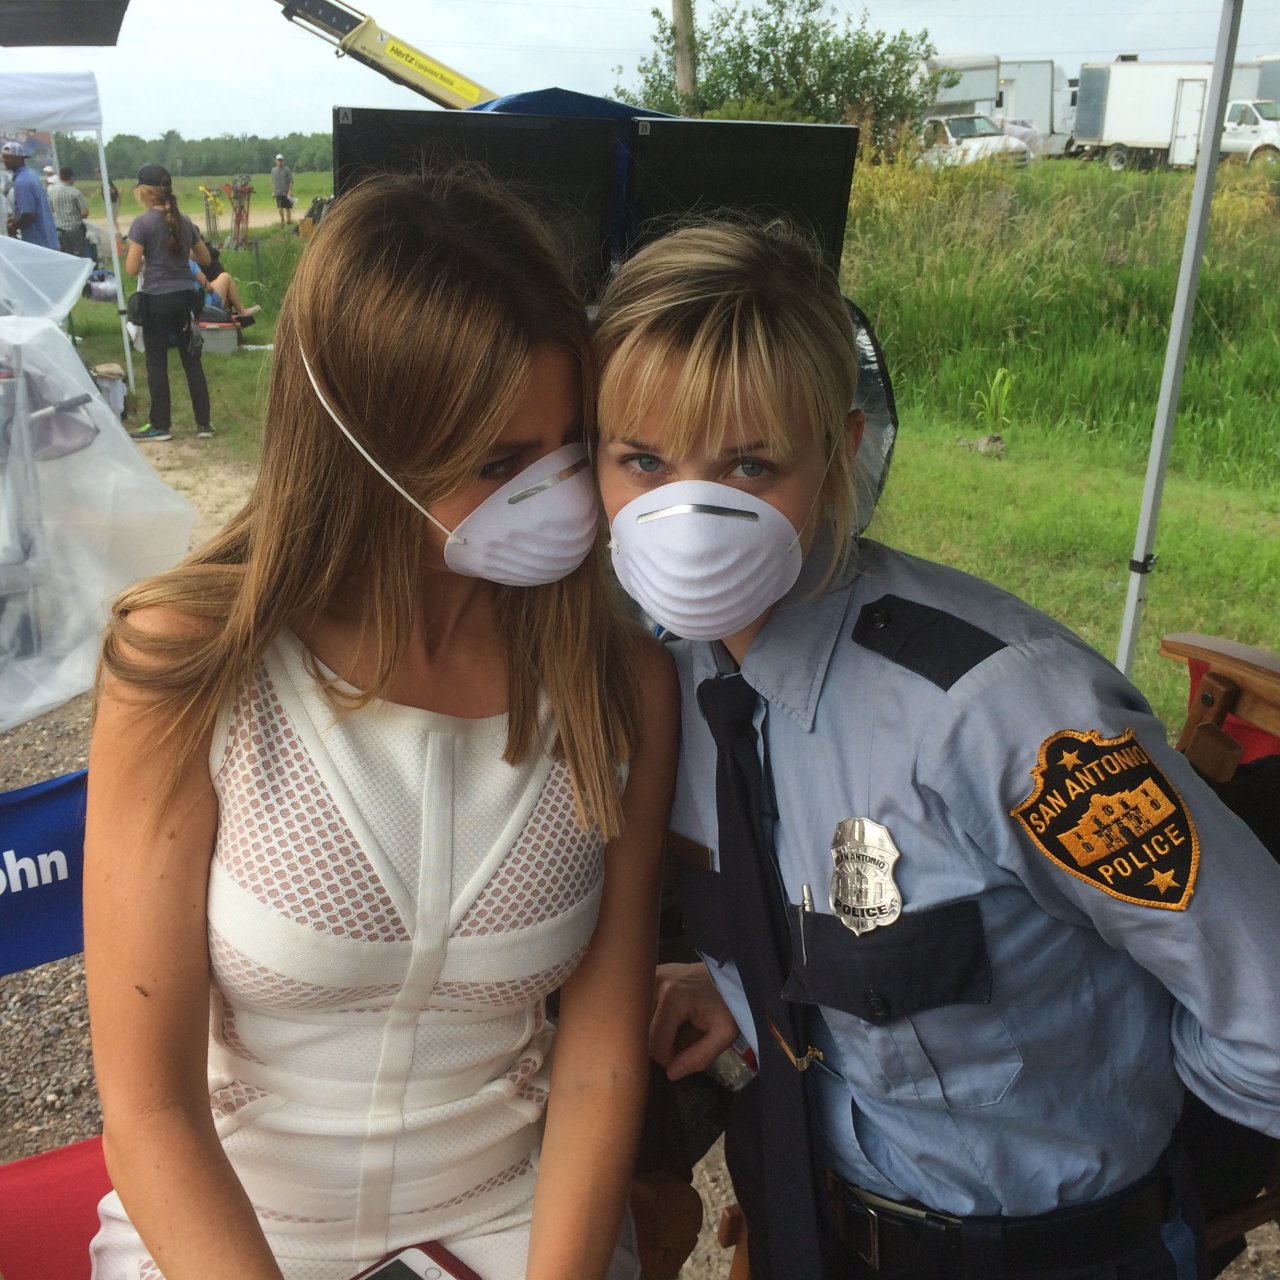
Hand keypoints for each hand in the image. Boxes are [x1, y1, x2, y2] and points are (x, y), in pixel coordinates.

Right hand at [649, 962, 738, 1080]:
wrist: (731, 975)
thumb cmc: (729, 1003)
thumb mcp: (724, 1034)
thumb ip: (699, 1057)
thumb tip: (670, 1073)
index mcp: (672, 996)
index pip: (654, 1044)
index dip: (668, 1059)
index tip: (685, 1054)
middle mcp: (654, 982)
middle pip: (643, 1032)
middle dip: (660, 1044)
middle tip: (681, 1041)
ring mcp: (649, 976)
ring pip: (639, 1021)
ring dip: (654, 1031)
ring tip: (676, 1027)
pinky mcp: (648, 975)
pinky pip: (641, 1007)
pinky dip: (652, 1019)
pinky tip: (667, 1017)